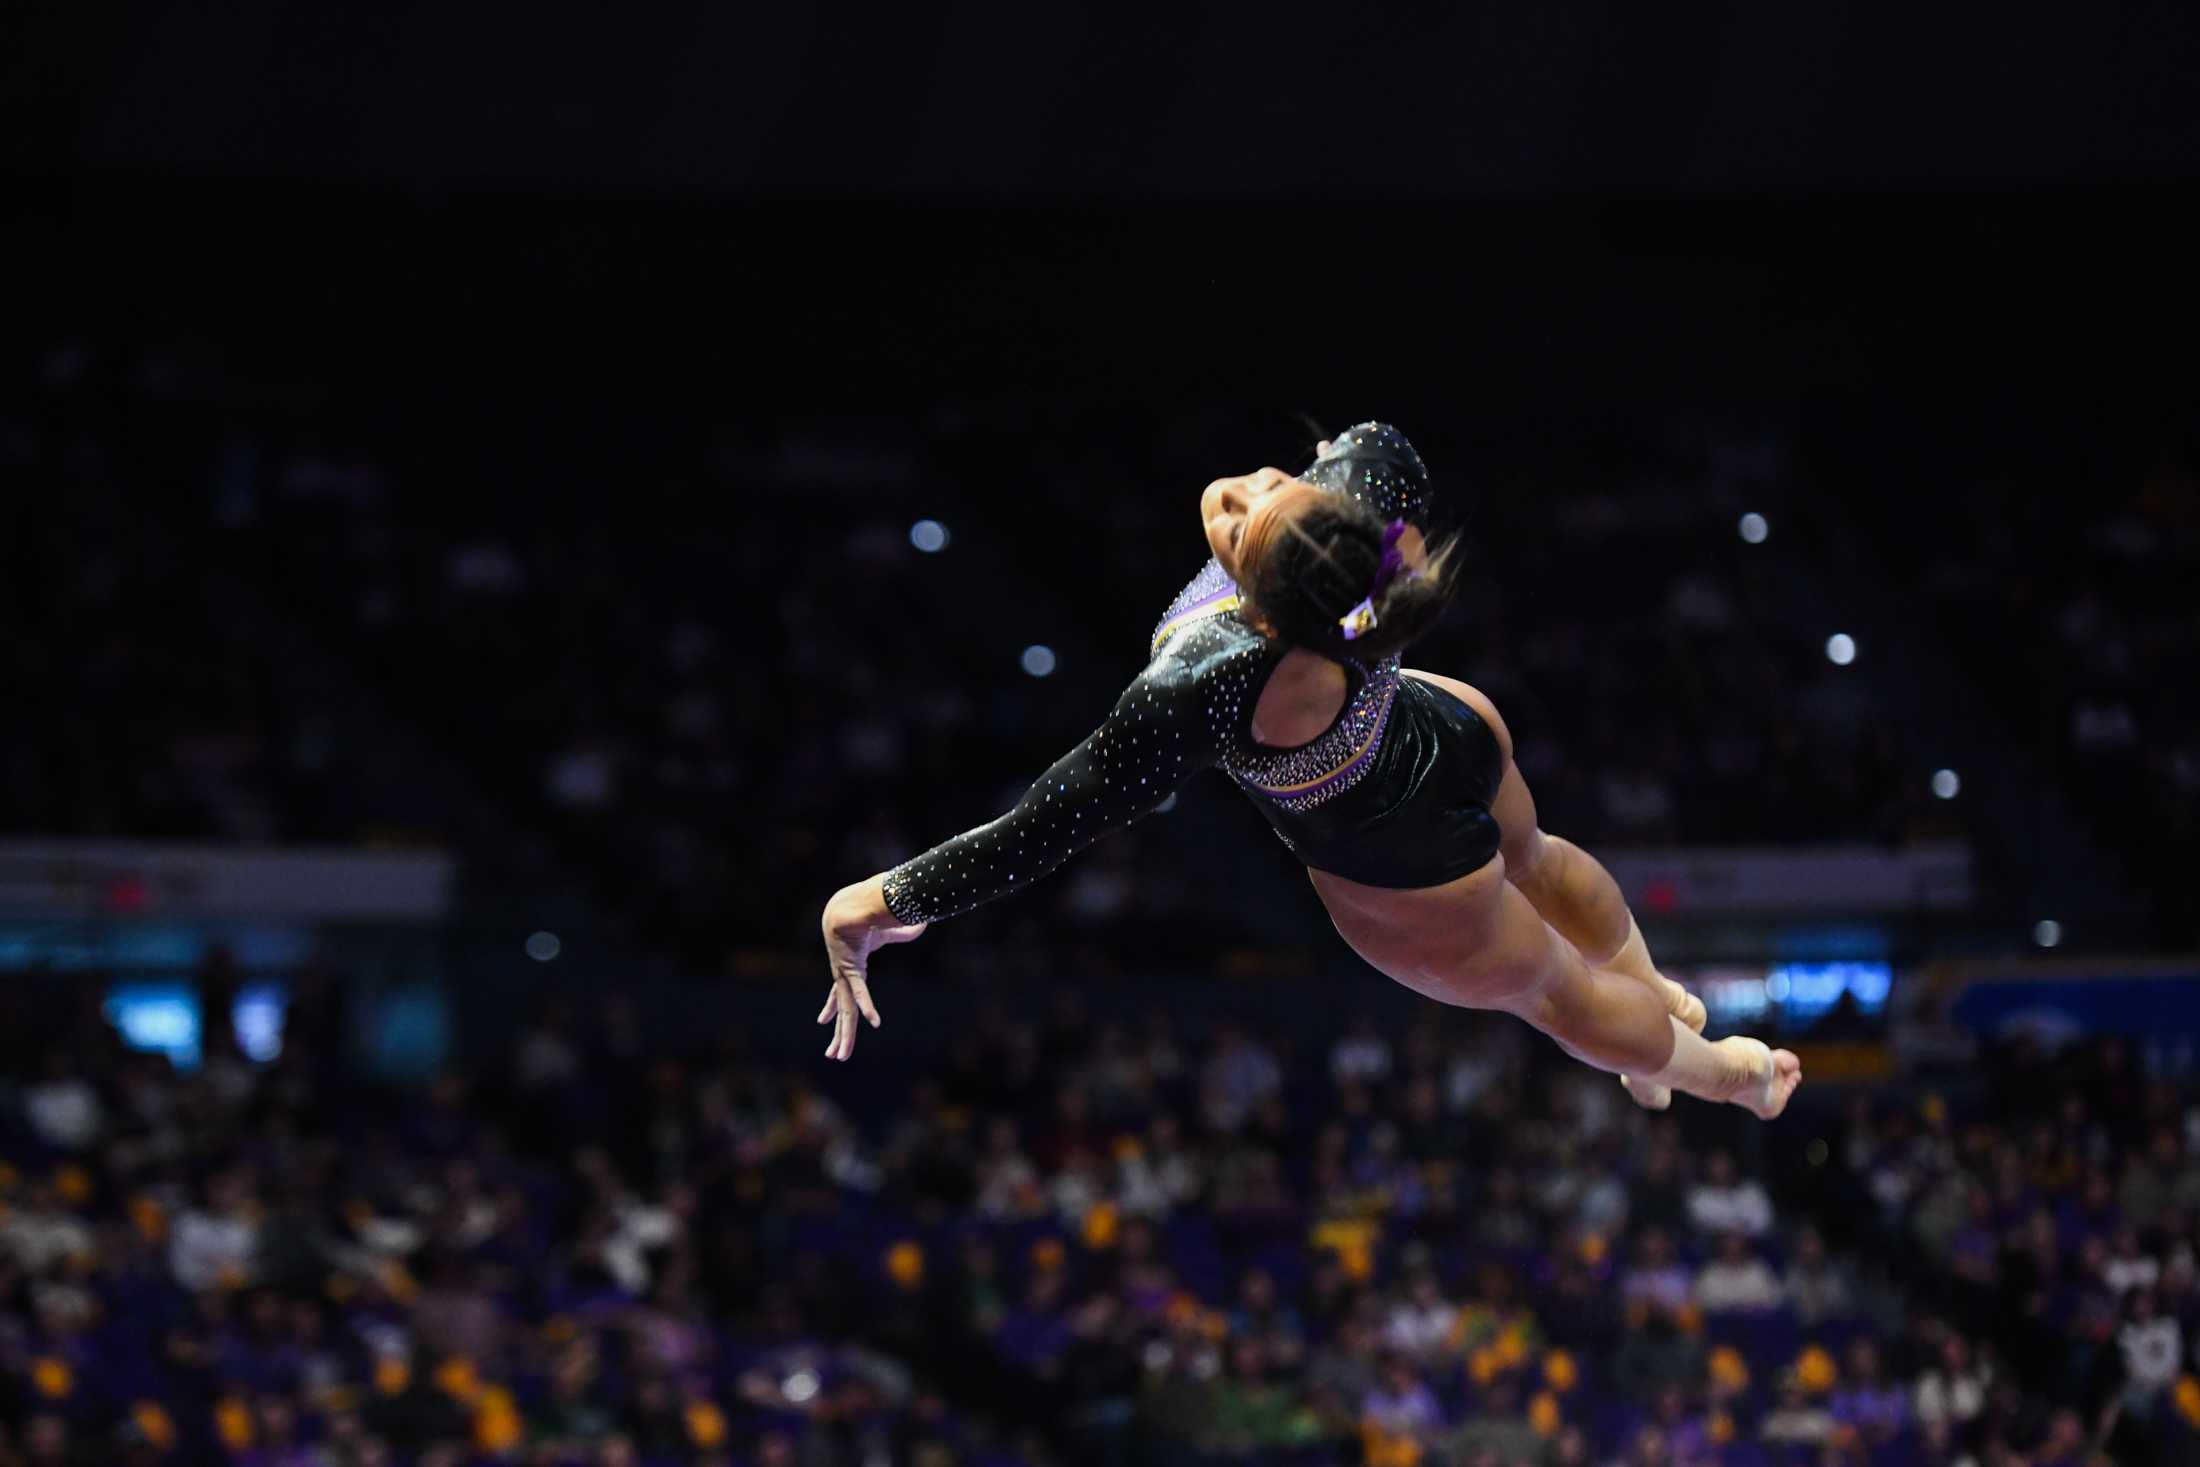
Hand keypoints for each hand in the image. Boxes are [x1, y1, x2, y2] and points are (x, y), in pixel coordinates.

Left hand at [817, 877, 926, 1061]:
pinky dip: (867, 1005)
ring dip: (843, 1035)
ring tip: (837, 1056)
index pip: (839, 994)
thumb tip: (923, 924)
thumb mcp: (886, 931)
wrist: (849, 905)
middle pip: (841, 1011)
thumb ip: (902, 934)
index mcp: (848, 968)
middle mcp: (843, 976)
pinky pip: (860, 993)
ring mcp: (845, 976)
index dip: (831, 1008)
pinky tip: (874, 1022)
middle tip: (832, 1054)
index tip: (822, 1020)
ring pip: (846, 1012)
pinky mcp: (850, 970)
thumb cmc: (865, 914)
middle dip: (838, 1033)